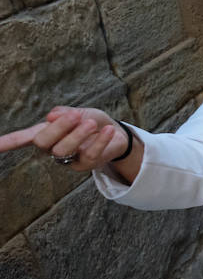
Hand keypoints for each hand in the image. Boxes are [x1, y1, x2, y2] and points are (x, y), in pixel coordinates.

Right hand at [0, 106, 132, 172]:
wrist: (116, 133)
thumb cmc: (91, 121)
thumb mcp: (78, 112)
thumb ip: (64, 113)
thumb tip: (50, 116)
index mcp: (45, 133)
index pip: (21, 138)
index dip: (7, 141)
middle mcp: (51, 148)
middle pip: (42, 142)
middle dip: (58, 127)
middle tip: (76, 116)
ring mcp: (67, 159)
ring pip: (63, 150)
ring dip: (78, 134)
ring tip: (91, 124)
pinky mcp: (84, 165)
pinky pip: (88, 154)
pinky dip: (99, 140)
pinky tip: (107, 130)